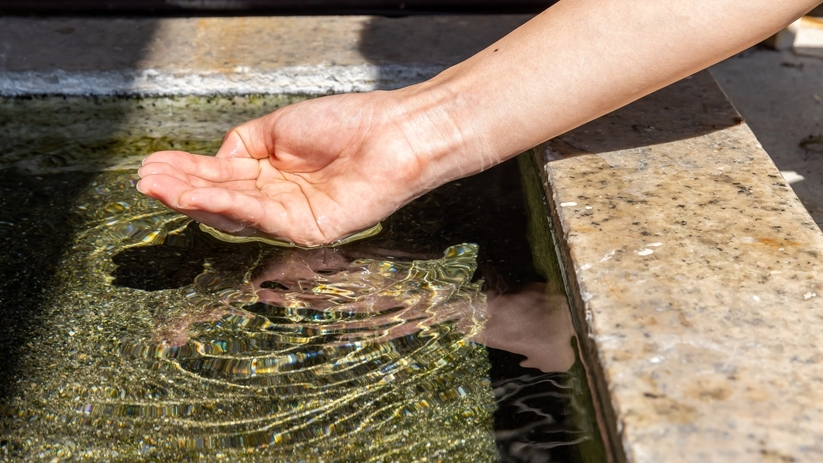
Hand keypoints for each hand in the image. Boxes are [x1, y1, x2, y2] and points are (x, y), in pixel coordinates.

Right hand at [137, 90, 436, 246]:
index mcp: (271, 173)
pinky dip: (228, 204)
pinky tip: (196, 192)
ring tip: (158, 186)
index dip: (186, 170)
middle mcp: (278, 198)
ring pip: (234, 212)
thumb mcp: (278, 127)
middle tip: (144, 180)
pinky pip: (261, 216)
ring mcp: (291, 216)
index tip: (152, 163)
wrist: (393, 132)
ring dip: (194, 199)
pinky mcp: (307, 229)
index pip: (221, 175)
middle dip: (181, 189)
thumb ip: (242, 145)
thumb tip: (215, 161)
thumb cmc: (347, 124)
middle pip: (221, 198)